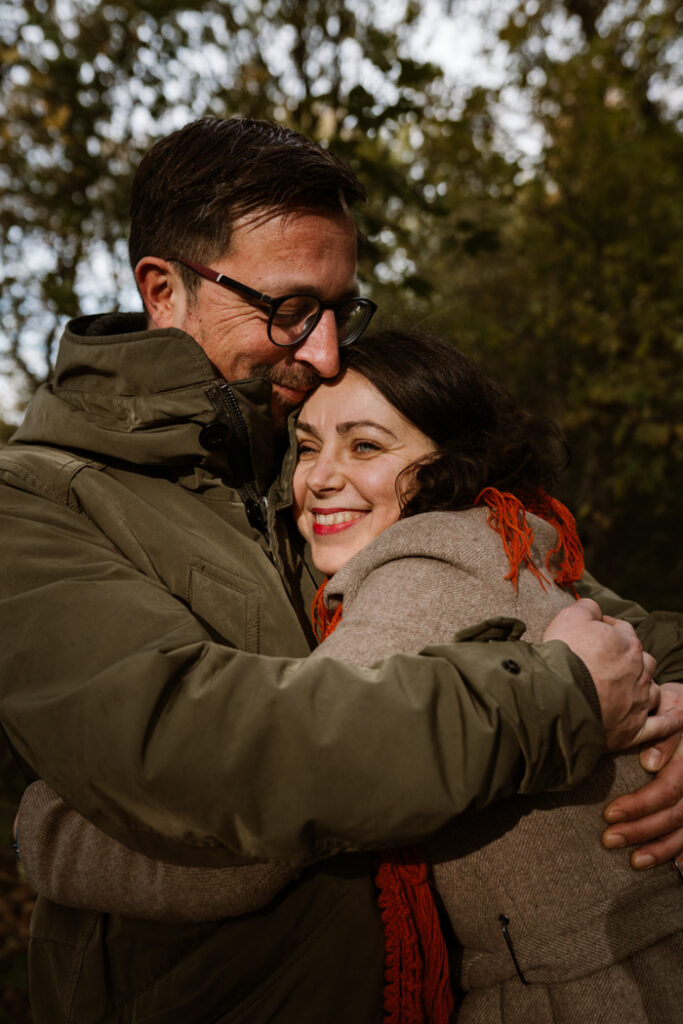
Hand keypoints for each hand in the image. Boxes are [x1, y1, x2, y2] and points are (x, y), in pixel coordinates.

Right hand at [542, 599, 668, 751]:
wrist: (558, 697)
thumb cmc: (564, 655)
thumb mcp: (570, 618)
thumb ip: (587, 608)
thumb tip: (594, 608)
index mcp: (627, 643)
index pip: (622, 630)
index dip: (607, 630)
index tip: (592, 633)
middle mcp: (639, 671)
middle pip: (643, 660)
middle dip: (630, 658)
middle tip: (608, 661)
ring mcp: (639, 701)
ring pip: (652, 689)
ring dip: (646, 685)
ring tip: (631, 686)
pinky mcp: (634, 728)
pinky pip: (662, 725)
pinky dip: (672, 721)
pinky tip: (679, 716)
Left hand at [602, 683, 682, 868]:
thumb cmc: (671, 706)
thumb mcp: (670, 704)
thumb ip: (663, 734)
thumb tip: (650, 764)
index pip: (668, 789)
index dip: (639, 805)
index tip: (608, 814)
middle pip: (676, 814)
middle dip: (642, 830)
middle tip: (609, 839)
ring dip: (661, 849)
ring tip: (634, 861)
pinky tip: (675, 867)